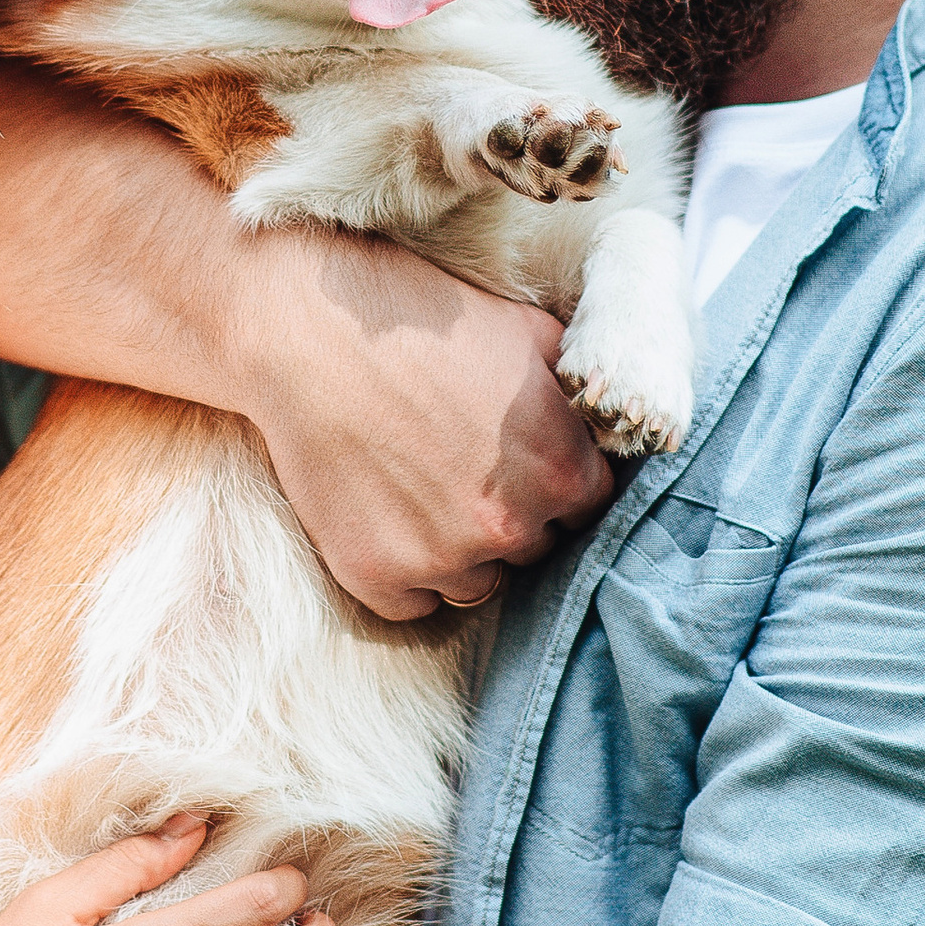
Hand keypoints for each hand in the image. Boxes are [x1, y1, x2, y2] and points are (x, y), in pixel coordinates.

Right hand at [238, 237, 614, 621]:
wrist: (312, 331)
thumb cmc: (424, 321)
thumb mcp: (530, 333)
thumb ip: (582, 393)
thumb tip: (612, 422)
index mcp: (562, 470)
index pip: (588, 510)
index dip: (554, 483)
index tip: (518, 461)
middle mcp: (511, 525)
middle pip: (534, 548)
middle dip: (510, 514)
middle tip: (459, 463)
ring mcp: (443, 558)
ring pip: (477, 583)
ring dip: (459, 550)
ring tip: (419, 487)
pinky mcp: (379, 576)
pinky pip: (414, 603)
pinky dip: (404, 572)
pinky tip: (384, 514)